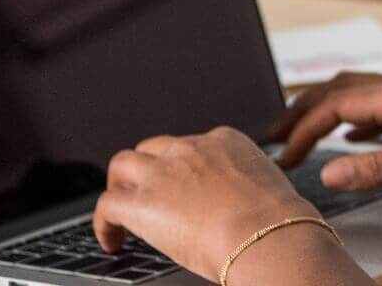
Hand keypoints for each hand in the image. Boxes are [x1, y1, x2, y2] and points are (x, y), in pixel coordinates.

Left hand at [91, 126, 329, 280]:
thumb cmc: (277, 222)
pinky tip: (112, 240)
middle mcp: (190, 148)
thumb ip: (249, 187)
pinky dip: (104, 223)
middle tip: (147, 195)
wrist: (266, 234)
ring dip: (120, 185)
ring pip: (122, 164)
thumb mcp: (268, 187)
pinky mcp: (141, 202)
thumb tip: (247, 204)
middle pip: (153, 148)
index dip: (181, 167)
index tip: (183, 188)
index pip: (190, 145)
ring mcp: (163, 172)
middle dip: (147, 170)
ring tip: (121, 211)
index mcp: (224, 141)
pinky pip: (106, 205)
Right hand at [270, 73, 381, 190]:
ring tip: (305, 131)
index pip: (335, 105)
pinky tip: (356, 137)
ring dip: (329, 112)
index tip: (282, 156)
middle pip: (343, 90)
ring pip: (363, 95)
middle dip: (304, 111)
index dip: (302, 130)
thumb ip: (379, 168)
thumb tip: (330, 171)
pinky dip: (358, 120)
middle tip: (275, 134)